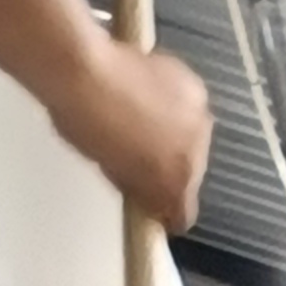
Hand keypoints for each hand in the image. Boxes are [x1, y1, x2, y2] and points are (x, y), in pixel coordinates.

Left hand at [58, 34, 211, 231]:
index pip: (183, 212)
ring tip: (141, 121)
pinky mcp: (195, 87)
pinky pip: (188, 107)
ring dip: (174, 134)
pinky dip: (173, 105)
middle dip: (169, 166)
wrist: (86, 73)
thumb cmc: (86, 121)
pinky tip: (147, 97)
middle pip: (190, 173)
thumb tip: (143, 189)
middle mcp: (196, 154)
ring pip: (192, 137)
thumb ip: (136, 184)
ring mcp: (199, 118)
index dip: (165, 208)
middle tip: (139, 154)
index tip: (154, 203)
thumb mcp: (107, 169)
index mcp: (174, 182)